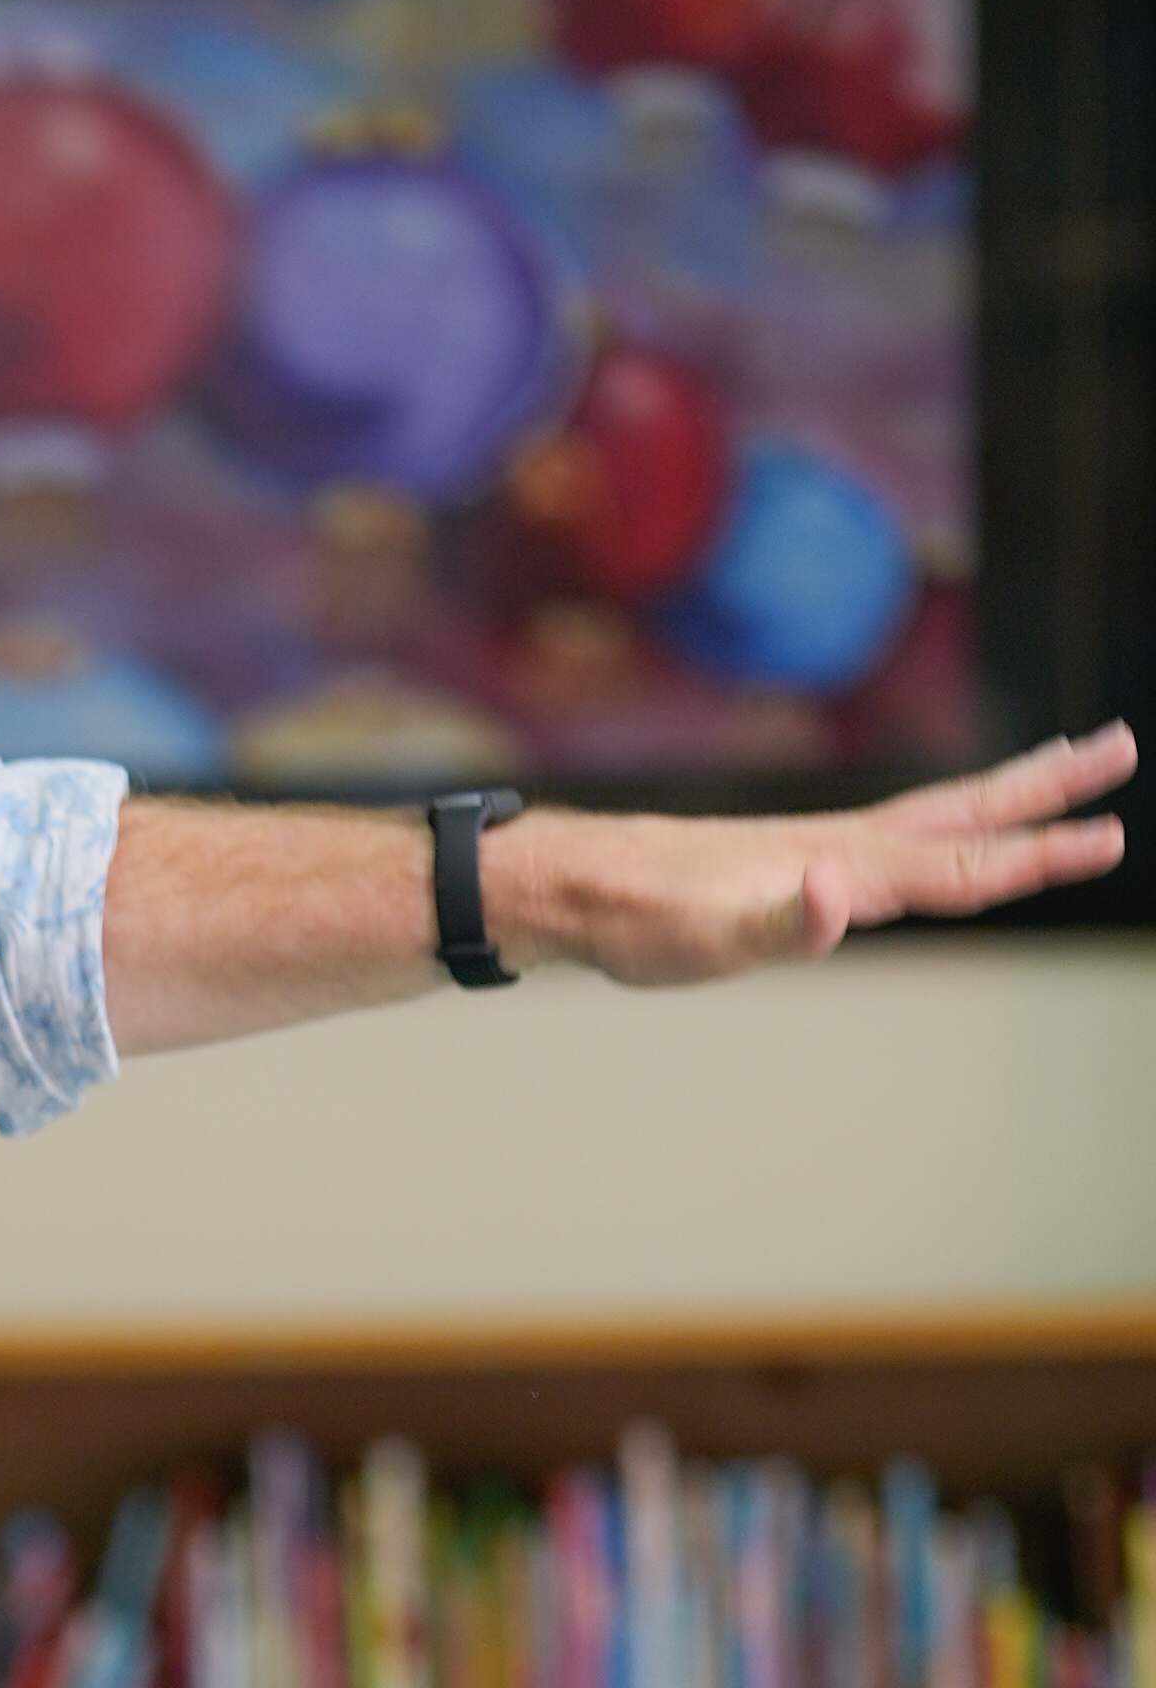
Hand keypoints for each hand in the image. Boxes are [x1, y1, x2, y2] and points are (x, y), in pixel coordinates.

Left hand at [514, 718, 1130, 986]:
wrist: (586, 888)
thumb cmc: (647, 923)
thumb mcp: (714, 941)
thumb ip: (788, 923)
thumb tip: (839, 894)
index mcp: (847, 869)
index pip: (964, 865)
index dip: (1038, 858)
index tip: (1108, 838)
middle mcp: (848, 848)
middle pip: (970, 813)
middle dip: (1049, 788)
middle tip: (1123, 746)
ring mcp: (828, 849)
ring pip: (942, 814)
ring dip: (1011, 792)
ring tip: (1070, 763)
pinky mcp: (802, 859)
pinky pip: (901, 835)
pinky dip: (949, 823)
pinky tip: (953, 831)